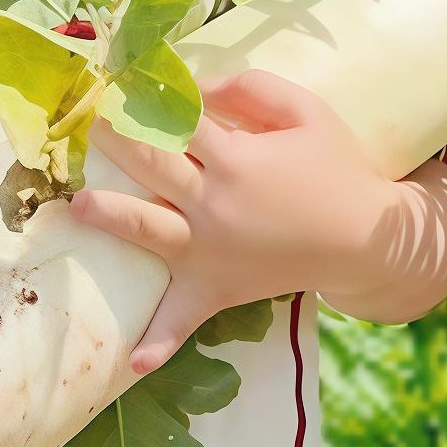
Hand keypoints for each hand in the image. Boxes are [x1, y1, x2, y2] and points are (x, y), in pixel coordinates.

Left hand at [69, 71, 405, 372]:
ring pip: (146, 230)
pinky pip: (184, 319)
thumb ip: (251, 89)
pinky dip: (160, 342)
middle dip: (117, 140)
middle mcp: (214, 204)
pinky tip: (134, 363)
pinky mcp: (217, 288)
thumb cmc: (337, 168)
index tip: (125, 84)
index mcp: (236, 158)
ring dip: (109, 215)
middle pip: (150, 165)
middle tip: (96, 125)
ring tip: (79, 205)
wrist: (367, 239)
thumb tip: (197, 88)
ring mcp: (210, 250)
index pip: (177, 119)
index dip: (148, 97)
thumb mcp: (306, 111)